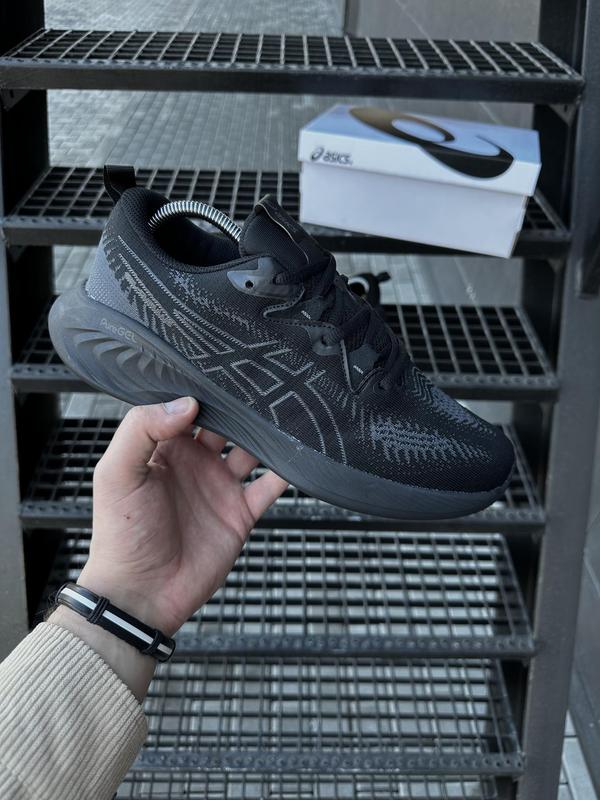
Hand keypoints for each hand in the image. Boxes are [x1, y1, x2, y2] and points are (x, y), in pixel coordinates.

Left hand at [77, 397, 287, 635]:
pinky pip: (269, 486)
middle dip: (242, 405)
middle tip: (264, 381)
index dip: (202, 389)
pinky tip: (298, 453)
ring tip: (287, 410)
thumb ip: (142, 430)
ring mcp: (219, 487)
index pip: (186, 408)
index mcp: (163, 449)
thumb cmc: (120, 534)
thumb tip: (187, 402)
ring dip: (267, 433)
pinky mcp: (240, 513)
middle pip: (225, 424)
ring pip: (252, 450)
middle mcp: (194, 463)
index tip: (223, 368)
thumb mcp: (117, 474)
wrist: (142, 594)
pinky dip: (286, 470)